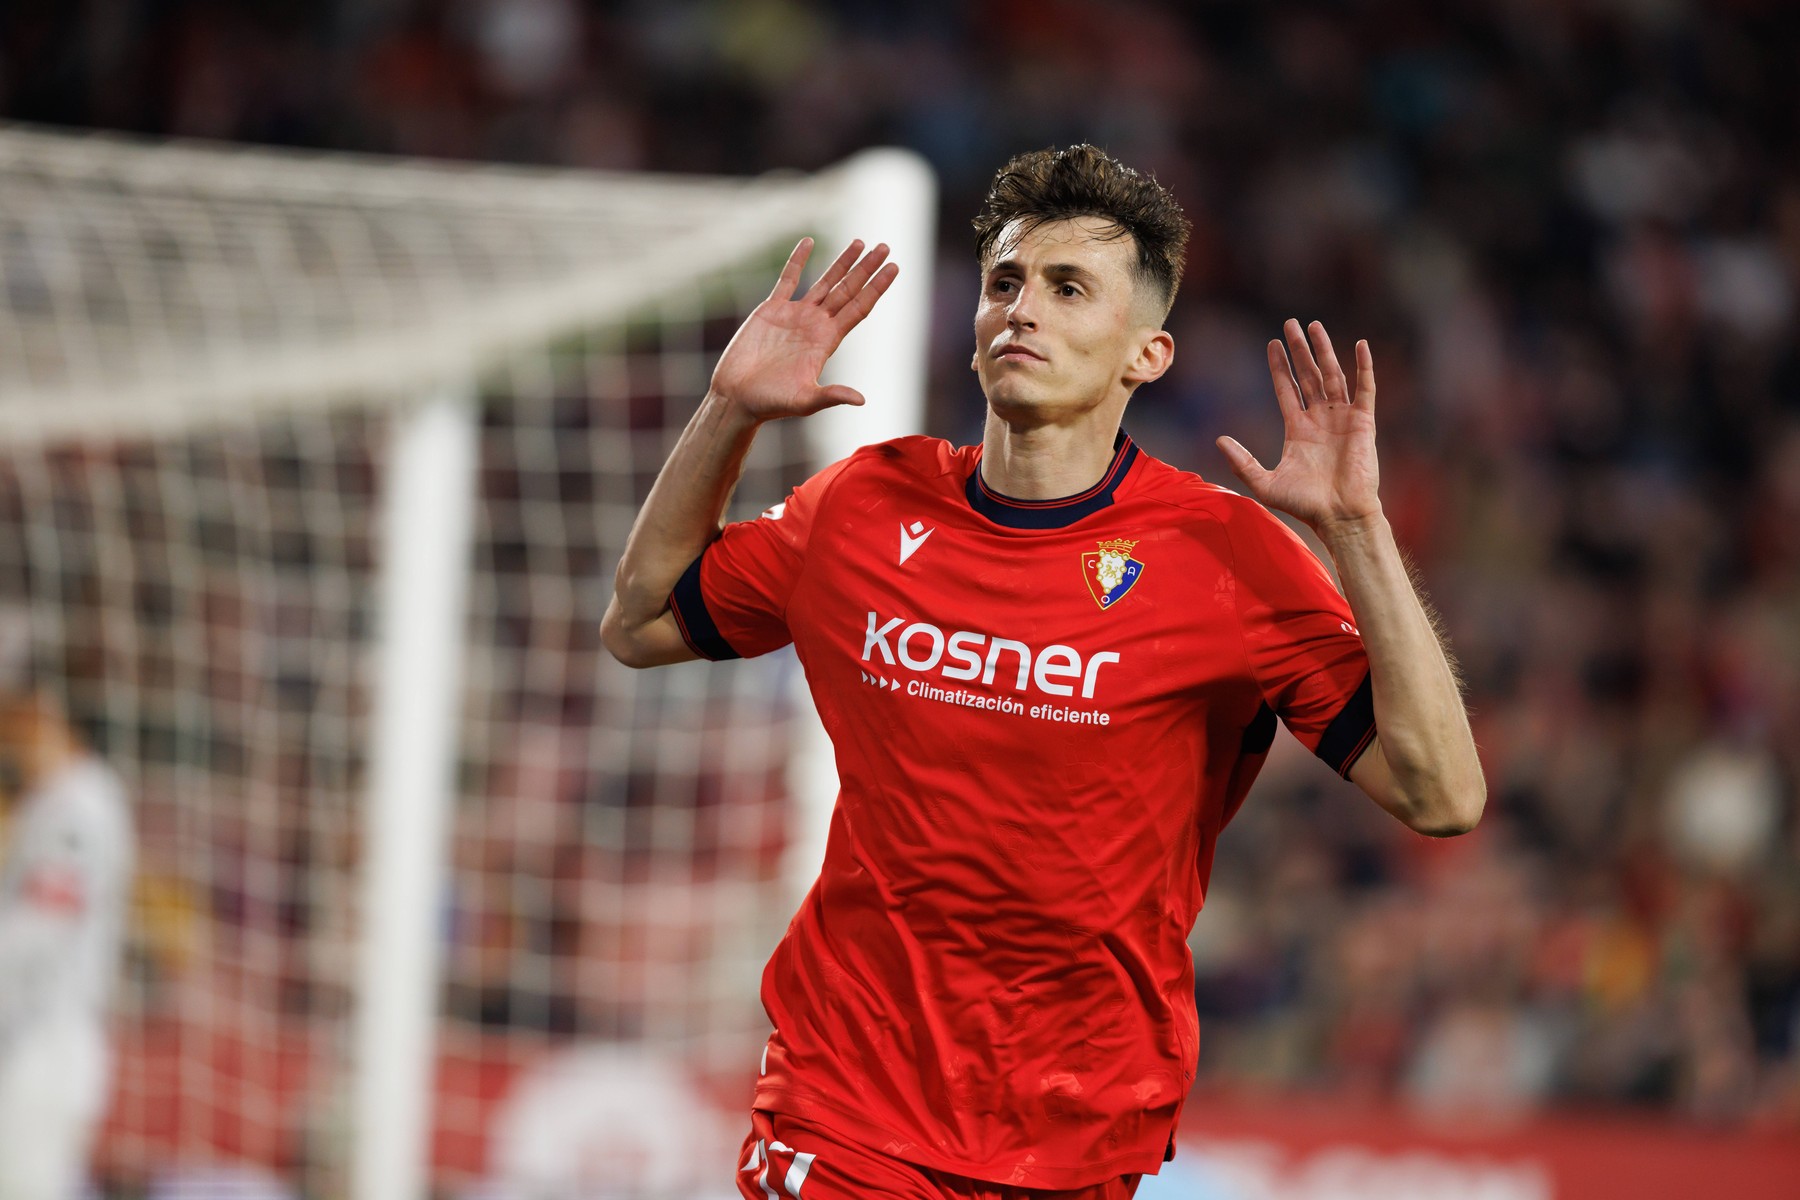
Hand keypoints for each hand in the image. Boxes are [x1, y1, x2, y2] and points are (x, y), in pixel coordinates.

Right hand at [709, 237, 898, 421]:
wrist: (737, 397)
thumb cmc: (770, 403)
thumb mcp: (805, 401)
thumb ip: (832, 396)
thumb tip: (861, 401)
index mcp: (827, 341)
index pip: (859, 308)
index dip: (876, 288)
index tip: (893, 268)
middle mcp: (815, 325)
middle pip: (848, 290)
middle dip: (866, 269)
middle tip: (886, 247)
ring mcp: (795, 315)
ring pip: (825, 282)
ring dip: (842, 263)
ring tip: (860, 242)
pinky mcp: (771, 310)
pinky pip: (788, 279)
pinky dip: (798, 260)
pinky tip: (809, 241)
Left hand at [1216, 319, 1381, 535]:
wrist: (1339, 515)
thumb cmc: (1305, 504)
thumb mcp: (1265, 483)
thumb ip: (1242, 462)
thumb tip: (1219, 440)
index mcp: (1298, 429)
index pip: (1286, 389)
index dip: (1278, 367)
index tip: (1272, 344)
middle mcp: (1320, 419)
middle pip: (1307, 376)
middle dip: (1299, 350)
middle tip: (1291, 324)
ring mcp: (1342, 419)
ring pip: (1332, 376)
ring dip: (1324, 351)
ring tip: (1314, 326)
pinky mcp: (1363, 423)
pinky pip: (1365, 389)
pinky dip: (1364, 368)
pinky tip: (1359, 345)